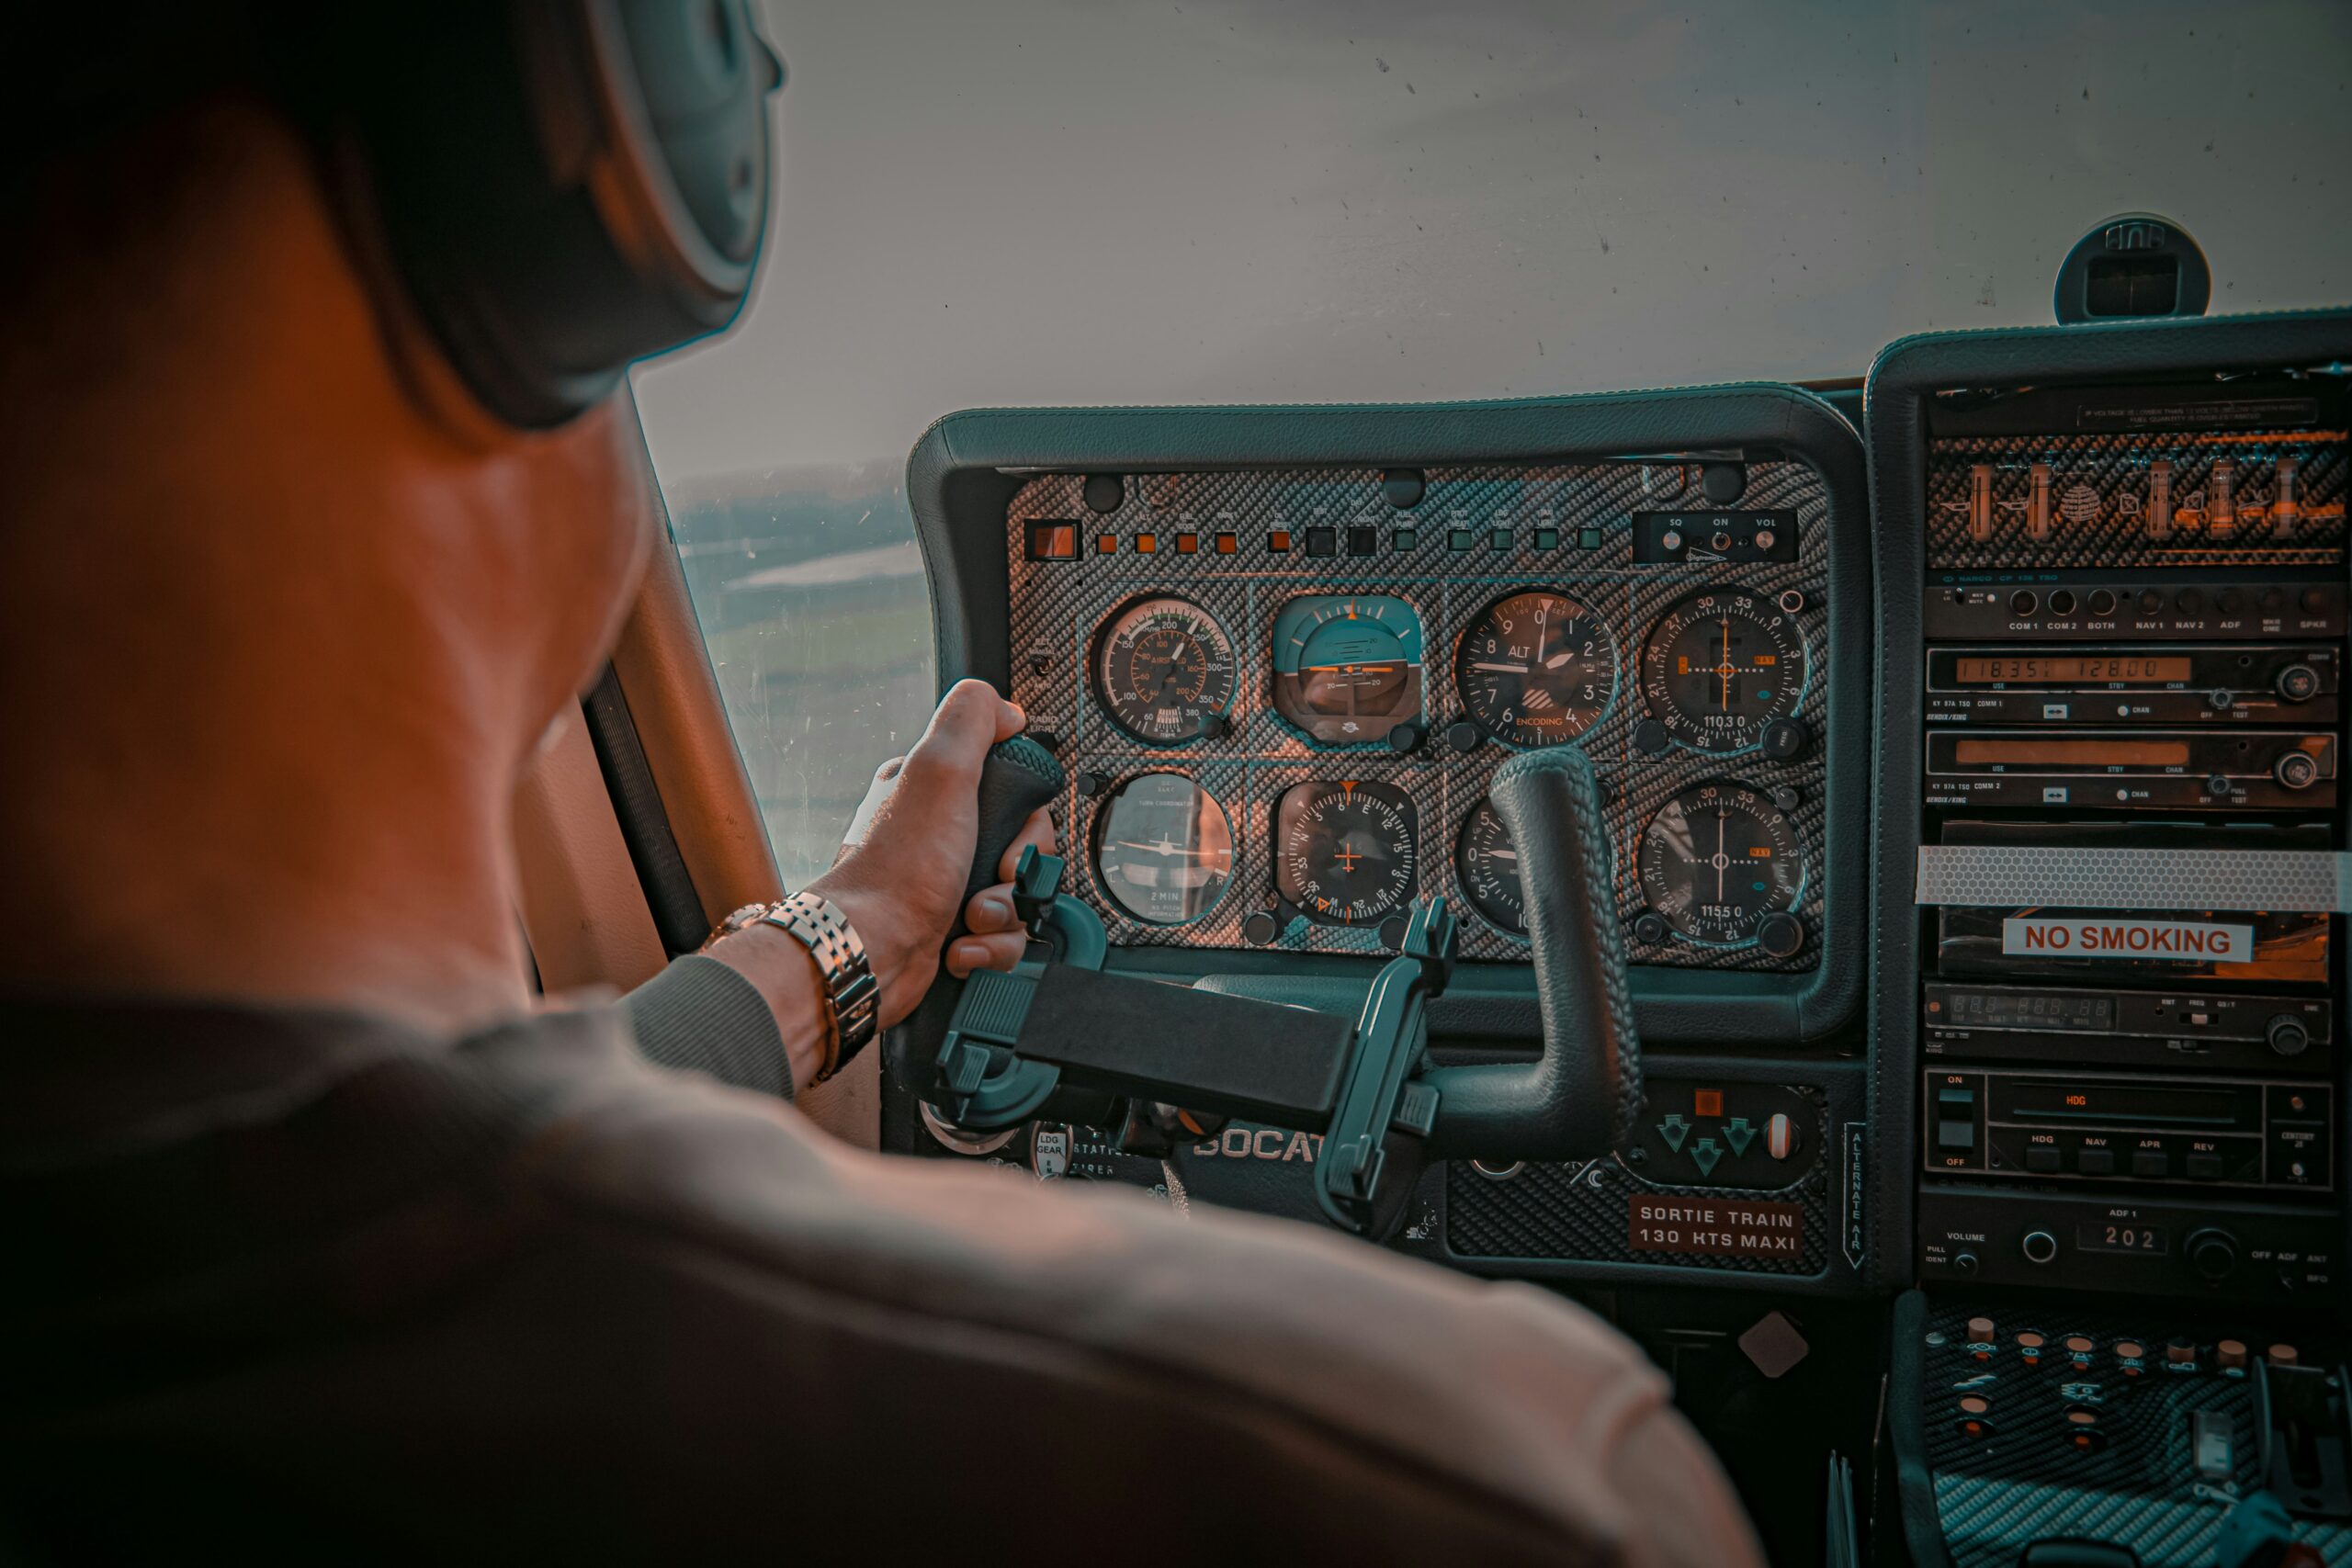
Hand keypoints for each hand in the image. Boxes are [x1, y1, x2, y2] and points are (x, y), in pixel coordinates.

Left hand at [805, 680, 1056, 1026]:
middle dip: (1018, 874)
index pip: (1016, 796)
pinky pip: (1001, 938)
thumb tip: (1007, 708)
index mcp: (937, 791)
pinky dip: (988, 947)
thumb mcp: (939, 770)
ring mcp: (948, 884)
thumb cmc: (898, 870)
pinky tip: (960, 943)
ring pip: (1018, 898)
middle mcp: (941, 836)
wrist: (871, 951)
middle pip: (1026, 851)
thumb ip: (972, 720)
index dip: (1027, 821)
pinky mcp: (953, 929)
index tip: (1011, 834)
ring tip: (971, 917)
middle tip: (993, 876)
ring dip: (1005, 915)